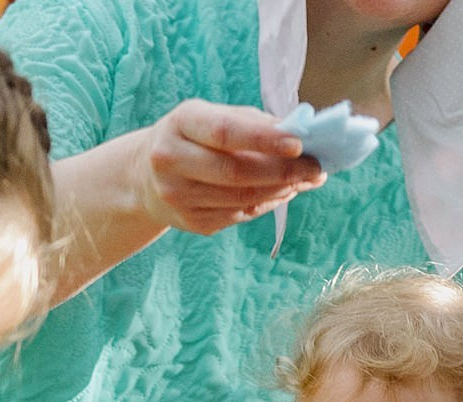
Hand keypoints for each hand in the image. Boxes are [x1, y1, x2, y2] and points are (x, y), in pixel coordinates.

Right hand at [134, 100, 326, 234]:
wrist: (146, 176)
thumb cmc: (194, 137)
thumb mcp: (213, 117)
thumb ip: (253, 122)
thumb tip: (300, 133)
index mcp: (180, 123)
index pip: (225, 133)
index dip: (264, 140)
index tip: (299, 143)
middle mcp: (171, 160)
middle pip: (236, 172)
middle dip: (283, 171)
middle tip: (316, 168)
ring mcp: (178, 196)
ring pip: (241, 199)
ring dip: (281, 190)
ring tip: (306, 179)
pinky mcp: (191, 222)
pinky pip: (239, 216)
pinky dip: (267, 204)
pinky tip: (283, 192)